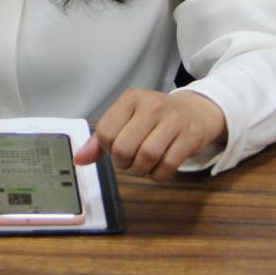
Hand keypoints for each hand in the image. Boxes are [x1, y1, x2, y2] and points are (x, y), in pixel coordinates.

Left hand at [73, 89, 225, 180]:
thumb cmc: (155, 118)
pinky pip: (168, 165)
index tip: (116, 148)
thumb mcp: (127, 119)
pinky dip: (159, 175)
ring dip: (141, 170)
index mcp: (131, 99)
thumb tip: (79, 159)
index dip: (107, 149)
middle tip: (129, 162)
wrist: (196, 111)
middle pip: (124, 147)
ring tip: (143, 166)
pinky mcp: (190, 136)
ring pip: (146, 157)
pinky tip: (158, 168)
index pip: (105, 132)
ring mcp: (173, 119)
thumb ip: (101, 140)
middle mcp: (152, 105)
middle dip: (123, 164)